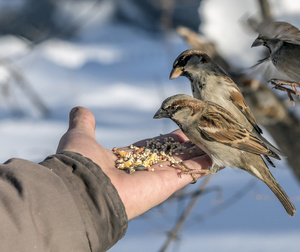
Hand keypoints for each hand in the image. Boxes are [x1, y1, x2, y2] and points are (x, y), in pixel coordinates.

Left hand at [56, 107, 210, 219]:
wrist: (84, 189)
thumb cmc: (81, 164)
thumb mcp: (81, 137)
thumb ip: (84, 124)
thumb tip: (80, 110)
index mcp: (129, 158)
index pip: (154, 146)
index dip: (169, 137)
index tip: (183, 128)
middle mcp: (145, 168)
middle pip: (173, 153)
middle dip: (189, 143)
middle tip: (206, 131)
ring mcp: (158, 176)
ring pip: (185, 161)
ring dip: (201, 151)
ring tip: (219, 140)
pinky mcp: (168, 183)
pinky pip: (191, 172)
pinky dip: (205, 164)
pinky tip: (219, 155)